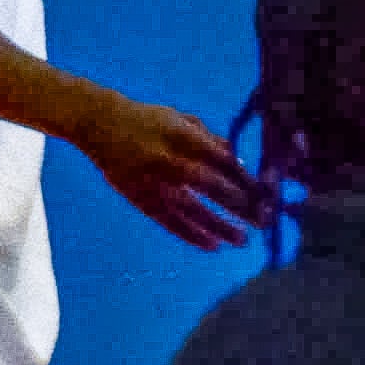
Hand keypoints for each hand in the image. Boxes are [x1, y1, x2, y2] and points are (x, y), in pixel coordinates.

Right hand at [69, 94, 261, 250]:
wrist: (100, 125)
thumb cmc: (148, 120)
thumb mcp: (180, 119)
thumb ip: (210, 139)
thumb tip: (239, 162)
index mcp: (181, 134)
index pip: (221, 159)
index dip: (244, 178)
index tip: (264, 193)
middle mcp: (168, 158)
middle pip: (211, 185)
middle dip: (239, 205)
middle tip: (262, 220)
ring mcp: (153, 181)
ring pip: (192, 209)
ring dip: (219, 227)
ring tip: (242, 241)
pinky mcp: (140, 198)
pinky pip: (169, 221)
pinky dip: (191, 234)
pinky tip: (212, 246)